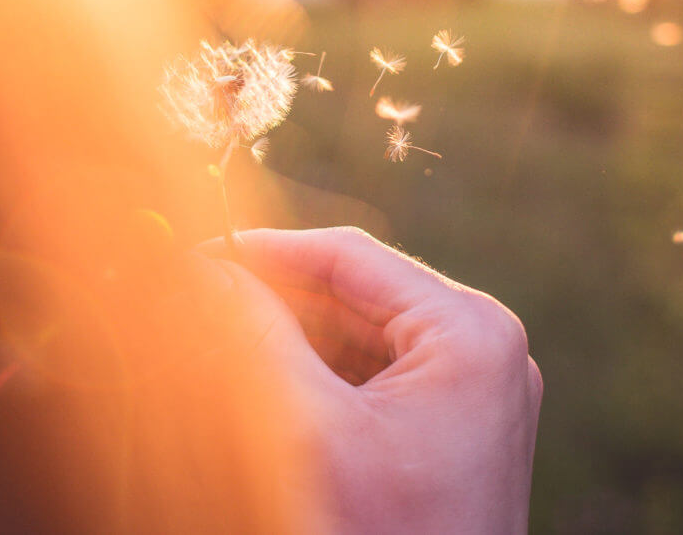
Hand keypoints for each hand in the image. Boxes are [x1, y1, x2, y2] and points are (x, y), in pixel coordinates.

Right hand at [200, 227, 541, 533]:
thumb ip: (253, 337)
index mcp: (471, 331)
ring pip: (364, 333)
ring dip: (294, 335)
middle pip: (359, 294)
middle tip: (196, 299)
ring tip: (220, 340)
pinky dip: (323, 371)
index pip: (352, 259)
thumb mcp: (309, 431)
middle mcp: (485, 345)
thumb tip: (202, 271)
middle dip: (277, 298)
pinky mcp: (458, 419)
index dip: (267, 250)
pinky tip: (268, 378)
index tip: (197, 254)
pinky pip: (380, 372)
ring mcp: (476, 384)